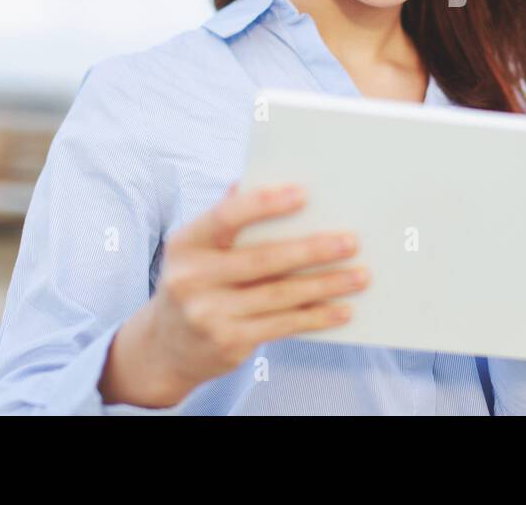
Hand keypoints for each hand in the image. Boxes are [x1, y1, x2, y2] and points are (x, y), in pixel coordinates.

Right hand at [99, 181, 367, 406]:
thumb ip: (229, 215)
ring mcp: (208, 314)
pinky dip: (317, 316)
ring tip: (360, 275)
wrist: (165, 347)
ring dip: (326, 285)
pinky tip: (342, 309)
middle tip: (352, 241)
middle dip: (313, 249)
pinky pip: (283, 325)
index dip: (265, 204)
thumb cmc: (197, 279)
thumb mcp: (199, 247)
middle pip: (264, 259)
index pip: (227, 216)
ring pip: (281, 295)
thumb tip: (264, 178)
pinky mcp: (228, 343)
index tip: (304, 194)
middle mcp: (191, 279)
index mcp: (186, 243)